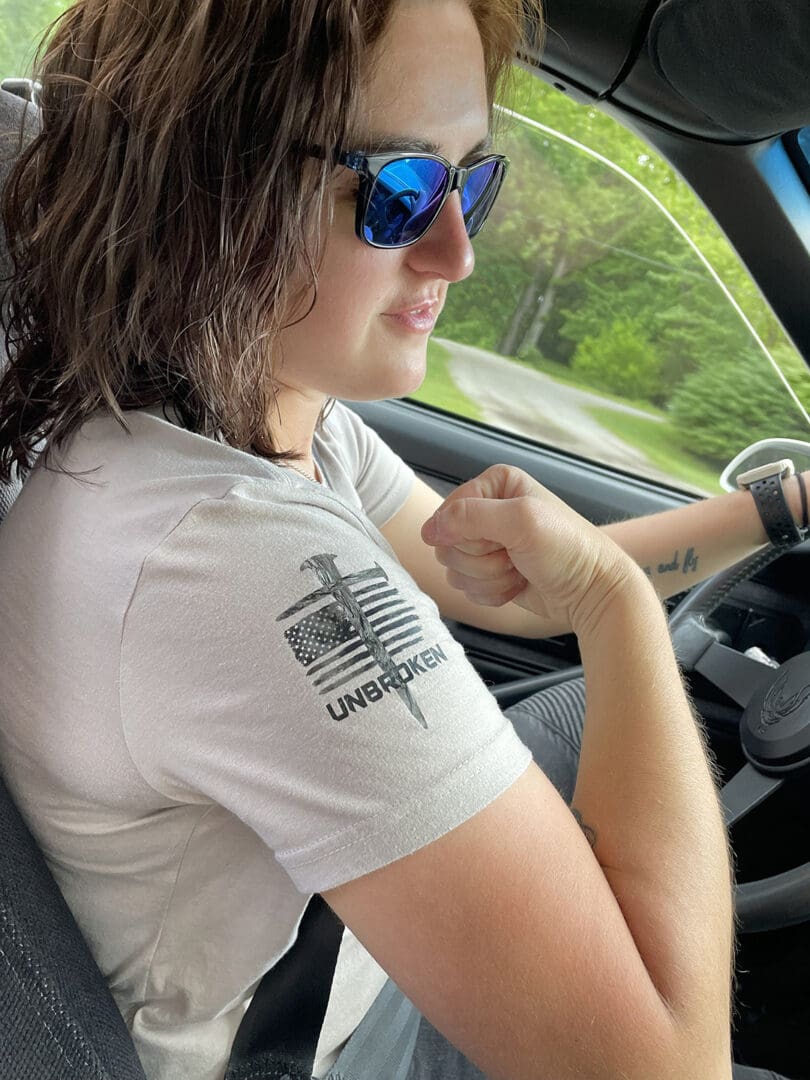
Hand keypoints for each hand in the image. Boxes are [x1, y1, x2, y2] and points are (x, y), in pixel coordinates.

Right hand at [421, 464, 644, 635]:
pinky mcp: (489, 572)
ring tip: (519, 570)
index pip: (449, 511)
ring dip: (488, 578)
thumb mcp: (522, 521)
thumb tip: (428, 530)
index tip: (502, 539)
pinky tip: (518, 584)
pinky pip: (466, 587)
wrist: (591, 590)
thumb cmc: (567, 549)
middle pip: (447, 543)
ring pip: (454, 568)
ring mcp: (487, 544)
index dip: (469, 534)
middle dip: (480, 559)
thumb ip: (470, 517)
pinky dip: (491, 593)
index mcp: (495, 485)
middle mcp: (488, 511)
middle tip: (514, 556)